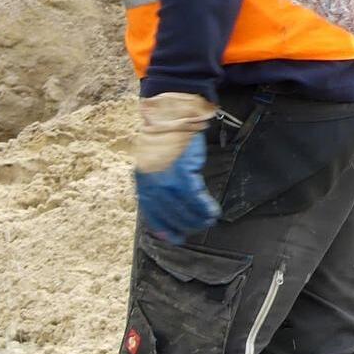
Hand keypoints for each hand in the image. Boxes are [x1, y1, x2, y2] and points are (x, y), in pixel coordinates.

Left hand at [132, 93, 219, 243]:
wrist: (170, 115)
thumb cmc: (163, 138)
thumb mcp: (151, 162)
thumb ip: (156, 184)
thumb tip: (165, 209)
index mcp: (142, 180)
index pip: (151, 211)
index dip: (163, 227)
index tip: (173, 238)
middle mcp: (152, 181)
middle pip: (168, 212)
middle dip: (182, 225)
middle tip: (194, 230)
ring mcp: (167, 178)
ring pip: (183, 208)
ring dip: (197, 219)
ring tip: (206, 222)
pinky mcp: (183, 172)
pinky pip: (196, 197)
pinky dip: (205, 208)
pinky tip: (212, 212)